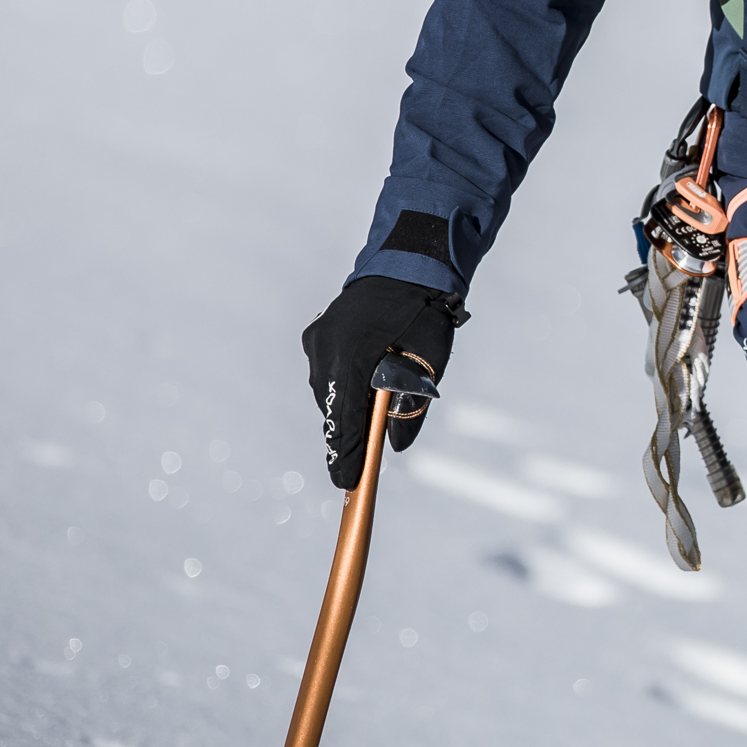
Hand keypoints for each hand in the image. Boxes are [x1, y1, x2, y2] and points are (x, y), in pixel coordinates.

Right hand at [302, 276, 464, 486]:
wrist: (408, 263)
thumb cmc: (425, 314)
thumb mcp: (430, 363)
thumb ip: (412, 407)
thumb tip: (395, 447)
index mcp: (352, 353)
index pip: (344, 417)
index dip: (346, 454)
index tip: (347, 483)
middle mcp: (325, 348)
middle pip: (331, 409)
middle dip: (344, 439)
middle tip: (353, 472)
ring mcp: (317, 340)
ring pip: (326, 393)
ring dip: (342, 413)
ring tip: (356, 442)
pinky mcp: (316, 335)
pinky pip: (326, 374)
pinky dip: (341, 391)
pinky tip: (356, 403)